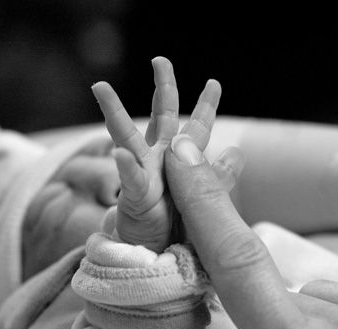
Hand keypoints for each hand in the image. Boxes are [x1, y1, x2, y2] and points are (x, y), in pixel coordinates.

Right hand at [91, 56, 238, 251]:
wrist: (155, 260)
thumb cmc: (177, 232)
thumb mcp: (205, 204)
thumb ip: (217, 179)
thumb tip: (236, 151)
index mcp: (181, 164)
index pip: (196, 129)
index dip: (205, 106)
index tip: (213, 83)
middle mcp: (160, 164)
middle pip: (163, 118)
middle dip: (163, 88)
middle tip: (160, 60)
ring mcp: (145, 179)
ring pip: (129, 139)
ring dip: (115, 113)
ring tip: (101, 89)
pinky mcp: (134, 201)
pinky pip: (131, 181)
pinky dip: (126, 168)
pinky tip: (122, 155)